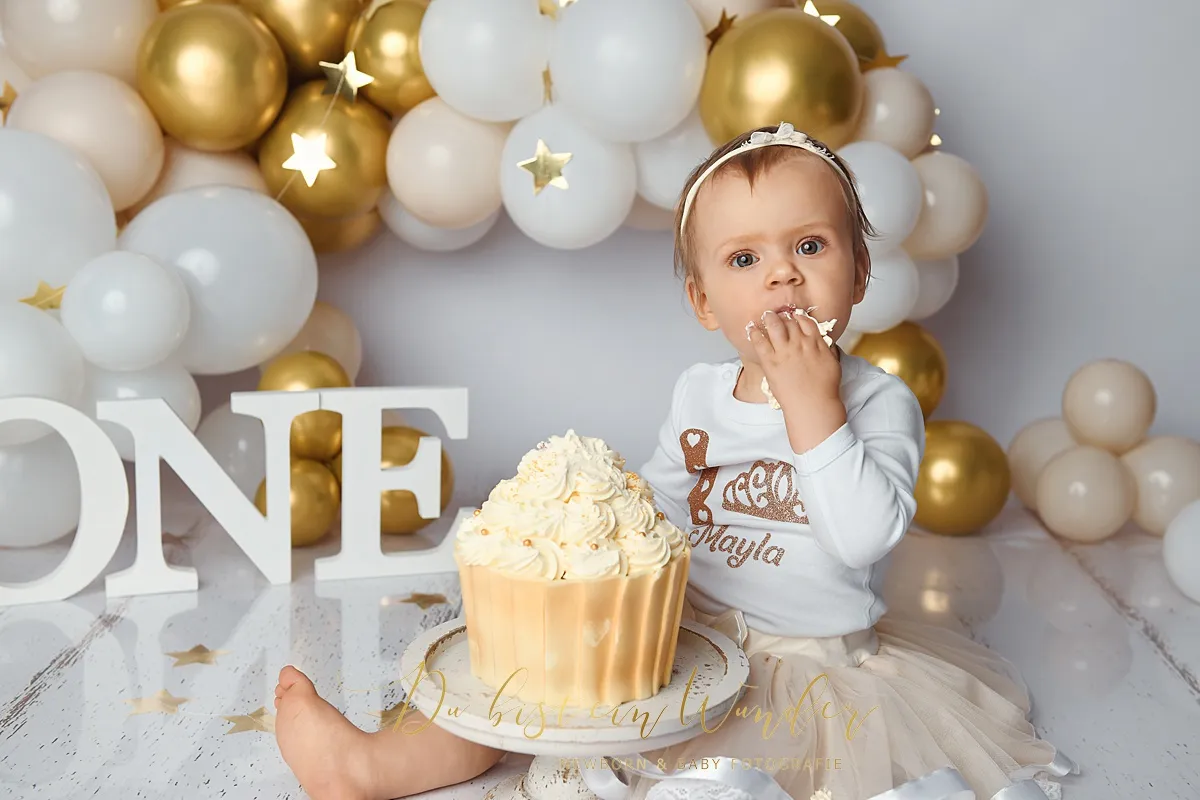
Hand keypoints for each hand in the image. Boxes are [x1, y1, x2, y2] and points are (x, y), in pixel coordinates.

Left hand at [749, 310, 845, 452]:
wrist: (813, 405)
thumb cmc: (825, 389)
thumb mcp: (833, 364)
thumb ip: (827, 350)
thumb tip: (825, 343)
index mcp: (816, 343)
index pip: (806, 321)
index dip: (799, 316)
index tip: (794, 315)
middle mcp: (800, 343)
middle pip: (790, 321)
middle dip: (783, 316)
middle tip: (778, 314)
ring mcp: (785, 352)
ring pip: (775, 326)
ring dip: (770, 318)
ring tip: (766, 315)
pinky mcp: (771, 362)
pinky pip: (760, 342)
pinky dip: (755, 333)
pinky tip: (752, 329)